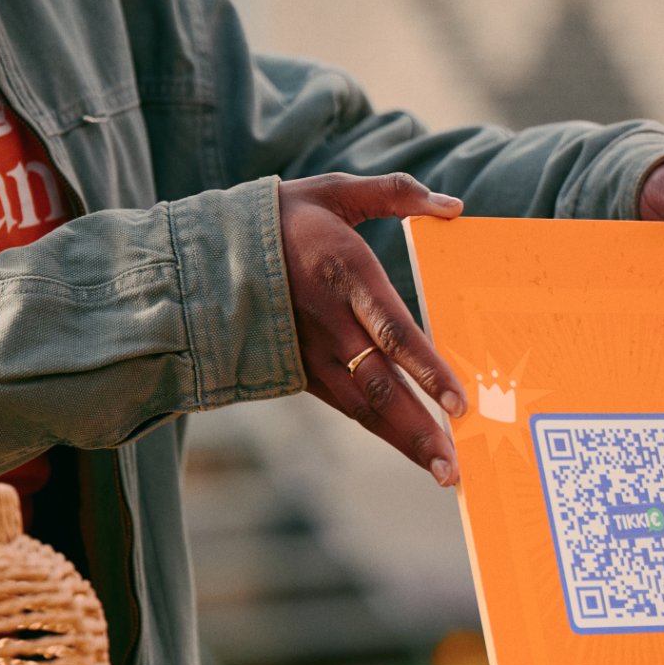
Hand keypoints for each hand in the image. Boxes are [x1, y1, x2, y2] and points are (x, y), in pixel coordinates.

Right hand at [280, 173, 467, 485]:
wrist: (204, 249)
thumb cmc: (284, 217)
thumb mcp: (334, 191)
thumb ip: (396, 193)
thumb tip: (455, 205)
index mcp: (345, 276)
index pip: (392, 331)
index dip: (426, 369)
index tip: (459, 401)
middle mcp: (329, 323)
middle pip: (380, 385)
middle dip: (420, 429)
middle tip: (455, 468)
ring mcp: (310, 352)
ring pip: (363, 407)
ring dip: (404, 441)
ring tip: (443, 473)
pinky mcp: (298, 370)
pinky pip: (345, 406)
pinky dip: (380, 430)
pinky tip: (410, 449)